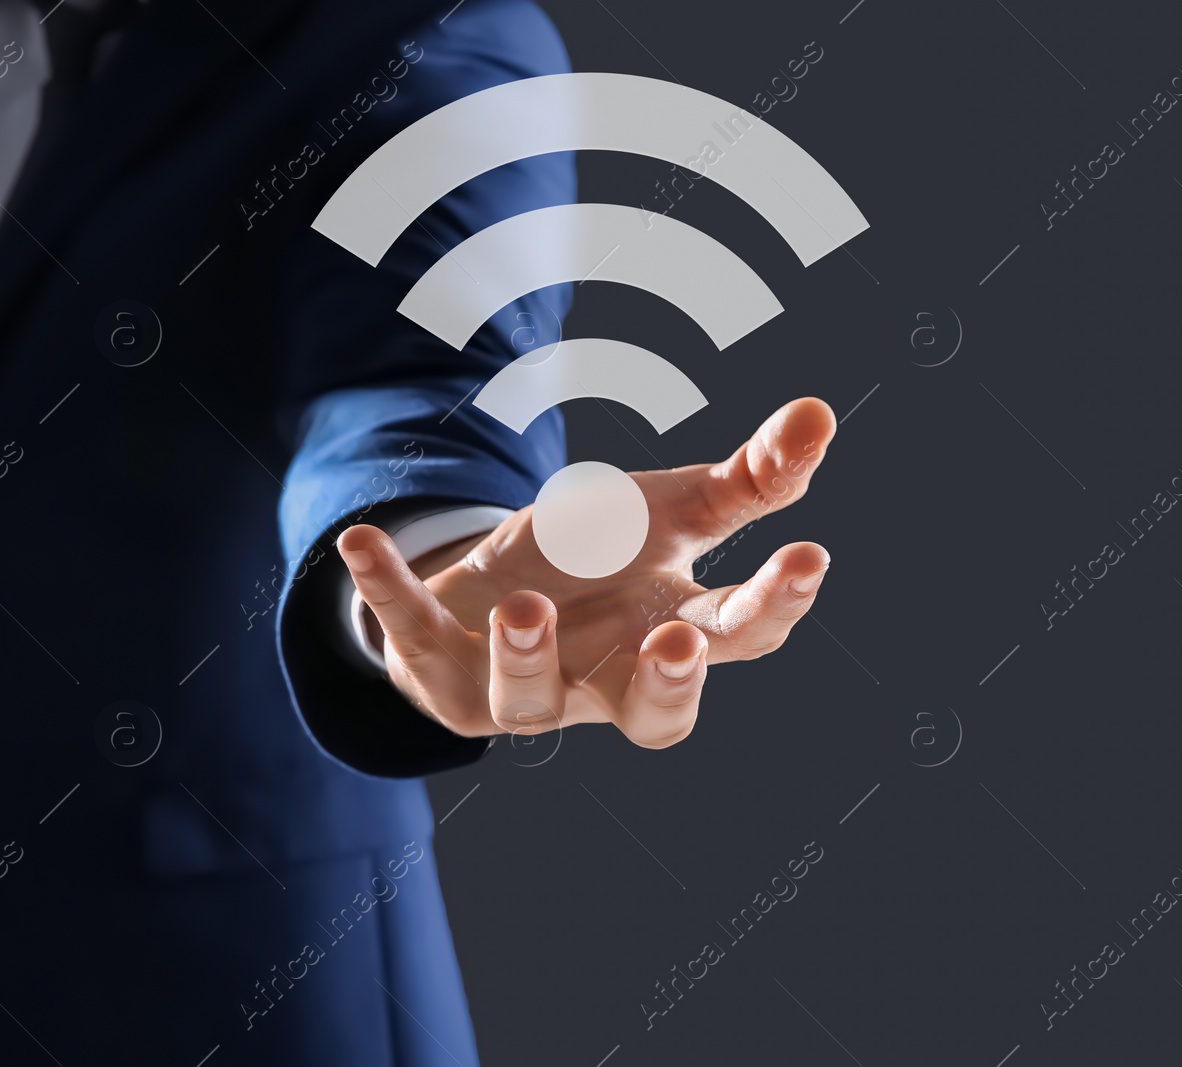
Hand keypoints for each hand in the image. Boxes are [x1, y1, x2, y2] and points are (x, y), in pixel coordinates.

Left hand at [334, 397, 835, 748]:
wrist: (501, 591)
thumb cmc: (607, 560)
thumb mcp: (676, 512)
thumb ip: (750, 479)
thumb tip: (822, 414)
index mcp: (673, 635)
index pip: (741, 639)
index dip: (773, 606)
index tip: (804, 555)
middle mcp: (604, 679)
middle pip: (652, 715)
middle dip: (667, 685)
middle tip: (677, 637)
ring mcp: (523, 686)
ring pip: (526, 702)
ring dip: (525, 657)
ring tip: (526, 604)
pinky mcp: (442, 670)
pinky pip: (410, 636)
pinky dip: (387, 591)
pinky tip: (359, 540)